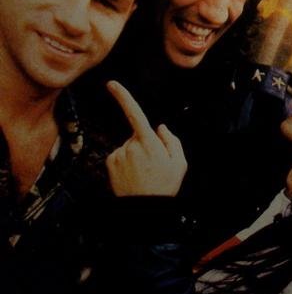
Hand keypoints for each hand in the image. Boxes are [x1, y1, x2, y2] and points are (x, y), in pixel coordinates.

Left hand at [106, 80, 186, 196]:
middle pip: (138, 135)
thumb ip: (172, 140)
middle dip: (146, 144)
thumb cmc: (165, 185)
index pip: (134, 114)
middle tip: (154, 165)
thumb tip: (160, 127)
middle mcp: (130, 146)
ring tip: (144, 172)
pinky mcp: (110, 163)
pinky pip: (120, 154)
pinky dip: (126, 161)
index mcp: (149, 143)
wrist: (144, 209)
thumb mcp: (179, 163)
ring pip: (129, 145)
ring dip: (136, 154)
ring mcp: (118, 154)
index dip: (123, 97)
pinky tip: (133, 174)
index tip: (112, 84)